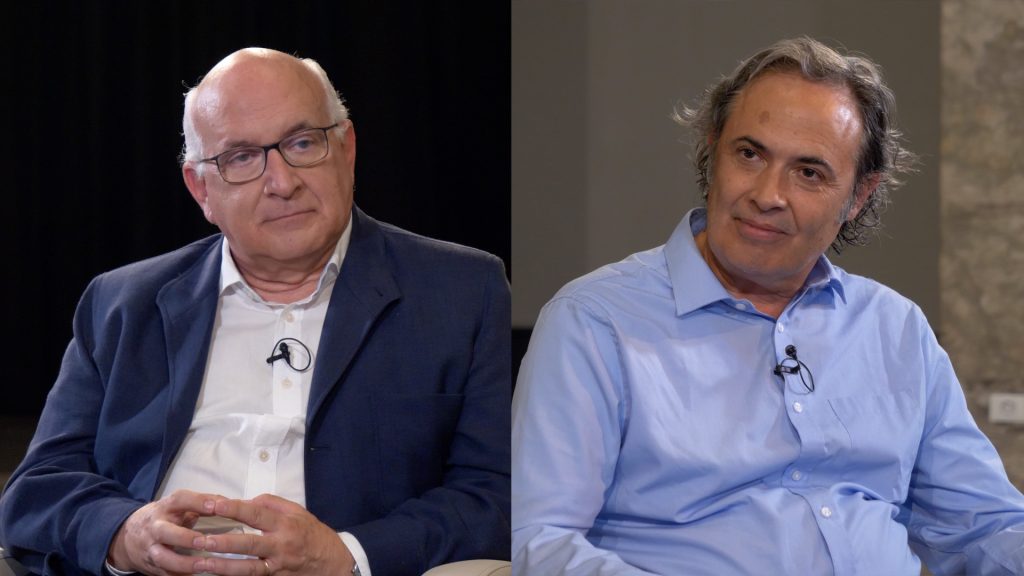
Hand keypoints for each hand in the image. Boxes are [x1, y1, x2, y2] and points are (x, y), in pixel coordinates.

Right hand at [108, 489, 220, 575]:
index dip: (198, 502)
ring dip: (183, 563)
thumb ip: (202, 504)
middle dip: (184, 537)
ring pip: (162, 557)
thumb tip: (230, 503)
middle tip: (203, 541)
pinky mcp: (152, 566)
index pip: (180, 500)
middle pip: (165, 531)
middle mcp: (156, 527)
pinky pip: (164, 574)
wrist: (128, 537)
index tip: (215, 507)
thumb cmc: (163, 518)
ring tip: (203, 565)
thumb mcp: (178, 506)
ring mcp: (152, 548)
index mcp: (166, 507)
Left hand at [193, 494, 354, 574]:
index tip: (213, 503)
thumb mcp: (298, 511)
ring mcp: (277, 565)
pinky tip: (216, 575)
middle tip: (198, 540)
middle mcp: (281, 545)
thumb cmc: (313, 533)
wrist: (333, 563)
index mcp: (285, 523)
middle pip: (248, 544)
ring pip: (247, 568)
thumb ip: (272, 504)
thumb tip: (246, 500)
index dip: (233, 508)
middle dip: (222, 542)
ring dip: (222, 566)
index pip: (256, 513)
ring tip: (200, 563)